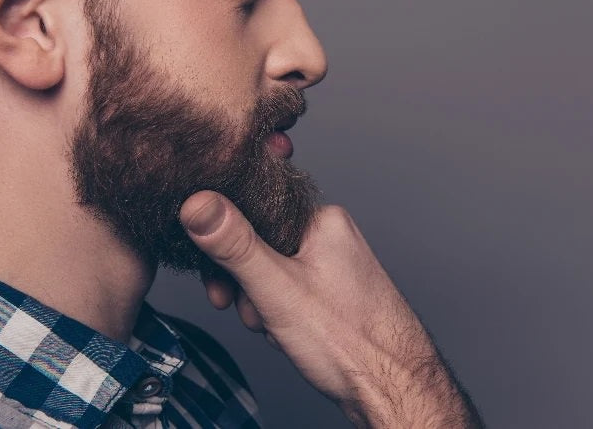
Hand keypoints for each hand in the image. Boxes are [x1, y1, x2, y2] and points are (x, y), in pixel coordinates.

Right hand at [180, 191, 481, 427]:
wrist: (395, 389)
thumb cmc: (352, 340)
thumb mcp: (276, 288)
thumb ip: (234, 245)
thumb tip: (198, 203)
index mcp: (322, 219)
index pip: (254, 210)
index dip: (228, 241)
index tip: (216, 272)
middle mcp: (331, 236)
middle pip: (259, 245)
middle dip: (247, 284)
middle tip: (255, 310)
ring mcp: (333, 265)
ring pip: (271, 273)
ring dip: (262, 304)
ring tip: (277, 328)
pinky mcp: (333, 292)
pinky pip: (289, 292)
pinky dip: (280, 314)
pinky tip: (289, 334)